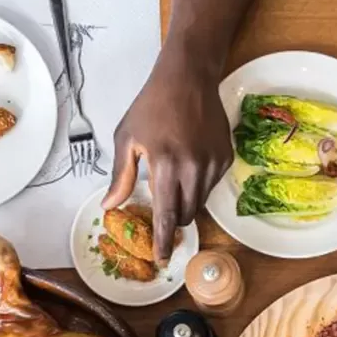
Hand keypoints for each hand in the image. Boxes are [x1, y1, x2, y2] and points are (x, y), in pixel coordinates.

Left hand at [105, 56, 231, 261]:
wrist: (188, 78)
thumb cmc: (152, 105)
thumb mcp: (127, 137)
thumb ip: (120, 176)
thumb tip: (110, 206)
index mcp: (166, 166)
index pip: (166, 215)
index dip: (163, 241)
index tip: (161, 259)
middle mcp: (194, 169)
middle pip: (186, 214)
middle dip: (173, 219)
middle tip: (162, 213)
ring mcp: (213, 163)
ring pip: (200, 201)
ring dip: (186, 200)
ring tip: (174, 179)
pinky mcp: (225, 157)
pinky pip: (211, 183)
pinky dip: (199, 183)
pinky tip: (188, 162)